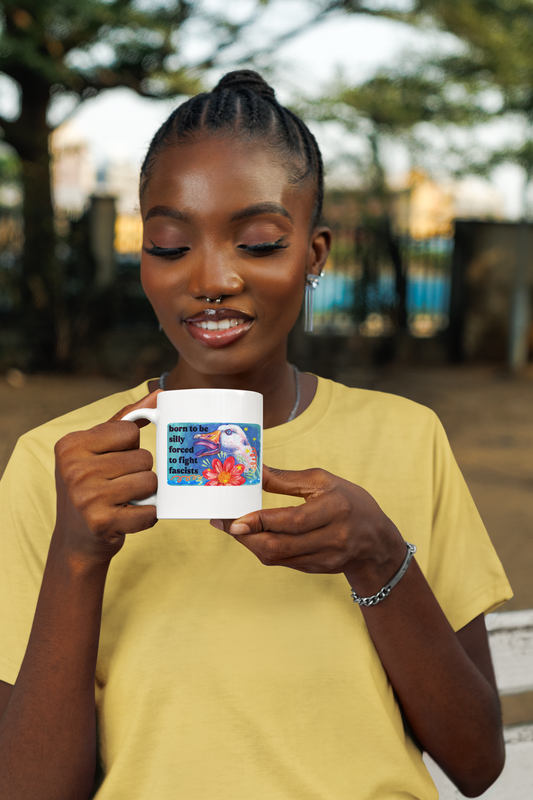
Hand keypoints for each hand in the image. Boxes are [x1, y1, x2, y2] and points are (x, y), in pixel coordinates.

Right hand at [53, 390, 160, 566]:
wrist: (76, 540)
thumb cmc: (93, 486)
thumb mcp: (97, 449)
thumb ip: (126, 419)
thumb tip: (159, 392)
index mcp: (70, 445)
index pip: (130, 431)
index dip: (130, 447)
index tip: (113, 462)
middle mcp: (74, 469)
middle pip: (143, 458)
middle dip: (140, 472)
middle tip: (119, 485)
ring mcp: (86, 497)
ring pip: (150, 482)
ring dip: (146, 494)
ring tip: (125, 499)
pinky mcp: (101, 523)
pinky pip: (149, 512)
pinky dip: (147, 515)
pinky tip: (129, 516)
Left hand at [211, 466, 405, 590]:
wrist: (376, 541)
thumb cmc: (348, 502)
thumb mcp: (323, 482)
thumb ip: (285, 479)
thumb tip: (253, 470)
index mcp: (335, 510)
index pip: (292, 521)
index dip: (260, 521)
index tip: (235, 519)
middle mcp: (333, 538)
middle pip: (280, 545)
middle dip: (246, 536)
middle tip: (224, 523)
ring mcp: (326, 558)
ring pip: (278, 557)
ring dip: (251, 543)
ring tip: (233, 528)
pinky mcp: (318, 570)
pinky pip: (283, 562)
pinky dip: (264, 550)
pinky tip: (253, 537)